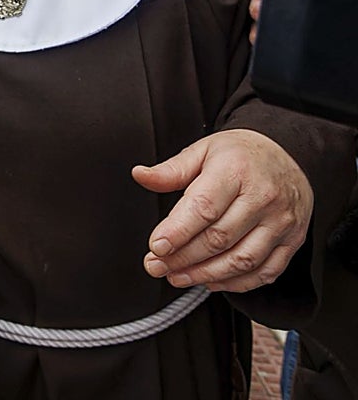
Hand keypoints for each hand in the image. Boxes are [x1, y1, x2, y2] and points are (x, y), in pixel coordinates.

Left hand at [132, 128, 311, 292]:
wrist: (287, 153)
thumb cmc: (241, 154)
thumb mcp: (203, 151)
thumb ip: (171, 170)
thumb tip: (140, 175)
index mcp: (236, 171)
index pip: (204, 208)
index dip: (177, 231)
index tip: (156, 246)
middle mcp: (263, 198)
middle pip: (219, 238)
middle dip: (182, 257)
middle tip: (156, 265)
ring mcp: (281, 222)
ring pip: (242, 260)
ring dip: (205, 274)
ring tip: (177, 276)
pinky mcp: (293, 240)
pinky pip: (266, 271)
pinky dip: (236, 283)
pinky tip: (211, 281)